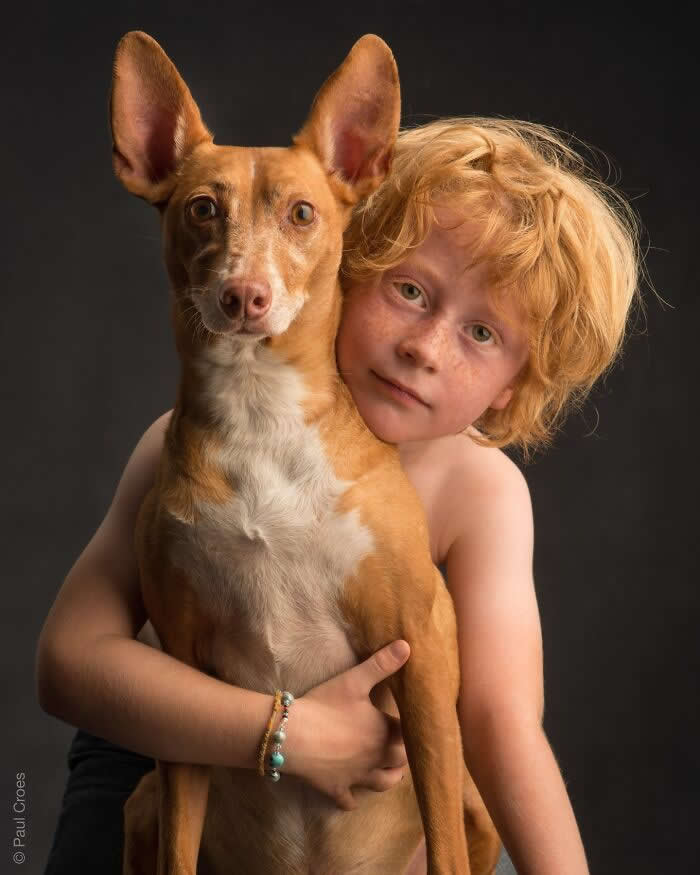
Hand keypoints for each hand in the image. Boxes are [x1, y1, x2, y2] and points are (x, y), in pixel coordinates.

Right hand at [289, 640, 409, 809]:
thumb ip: (381, 663)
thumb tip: (408, 645)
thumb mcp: (354, 680)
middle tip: (405, 744)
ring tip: (391, 770)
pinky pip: (349, 801)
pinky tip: (354, 796)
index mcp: (384, 732)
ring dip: (390, 777)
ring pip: (383, 783)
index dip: (414, 728)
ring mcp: (357, 777)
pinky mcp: (336, 789)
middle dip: (405, 753)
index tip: (416, 723)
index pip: (409, 733)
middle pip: (401, 760)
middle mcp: (376, 758)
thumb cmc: (325, 705)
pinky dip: (353, 799)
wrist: (293, 735)